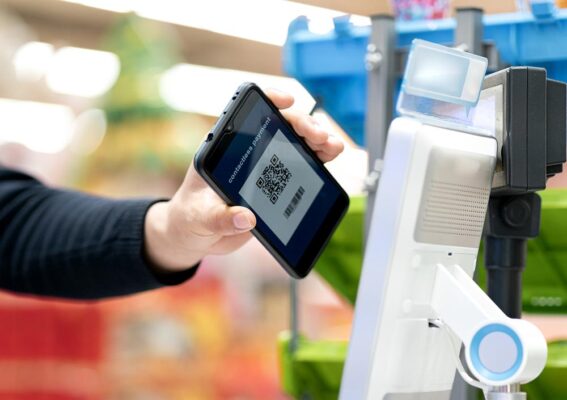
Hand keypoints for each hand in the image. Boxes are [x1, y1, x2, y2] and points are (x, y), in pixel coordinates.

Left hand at [144, 89, 344, 272]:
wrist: (197, 235)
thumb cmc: (190, 217)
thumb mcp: (200, 218)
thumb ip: (220, 218)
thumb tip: (246, 218)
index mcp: (224, 148)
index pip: (247, 114)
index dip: (268, 101)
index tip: (287, 100)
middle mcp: (247, 151)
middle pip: (279, 126)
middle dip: (303, 126)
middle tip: (320, 137)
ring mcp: (264, 166)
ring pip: (295, 144)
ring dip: (317, 141)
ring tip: (334, 147)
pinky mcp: (275, 185)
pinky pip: (300, 167)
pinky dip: (317, 160)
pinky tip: (329, 160)